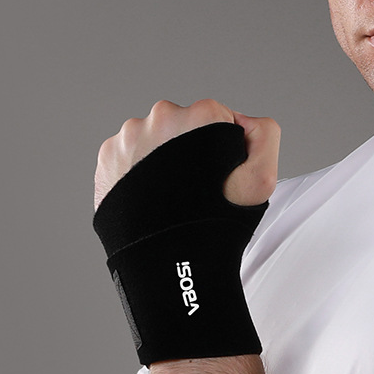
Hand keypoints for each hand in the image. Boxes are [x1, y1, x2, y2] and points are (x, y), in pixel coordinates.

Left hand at [94, 98, 279, 210]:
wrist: (171, 259)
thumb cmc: (217, 223)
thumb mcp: (263, 179)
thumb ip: (265, 135)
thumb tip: (242, 121)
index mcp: (202, 114)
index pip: (218, 120)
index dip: (221, 150)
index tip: (216, 177)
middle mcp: (163, 115)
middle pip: (183, 127)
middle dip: (188, 152)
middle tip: (192, 191)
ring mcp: (130, 134)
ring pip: (152, 141)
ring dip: (160, 162)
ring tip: (169, 198)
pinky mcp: (107, 155)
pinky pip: (127, 156)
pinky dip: (136, 173)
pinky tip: (149, 199)